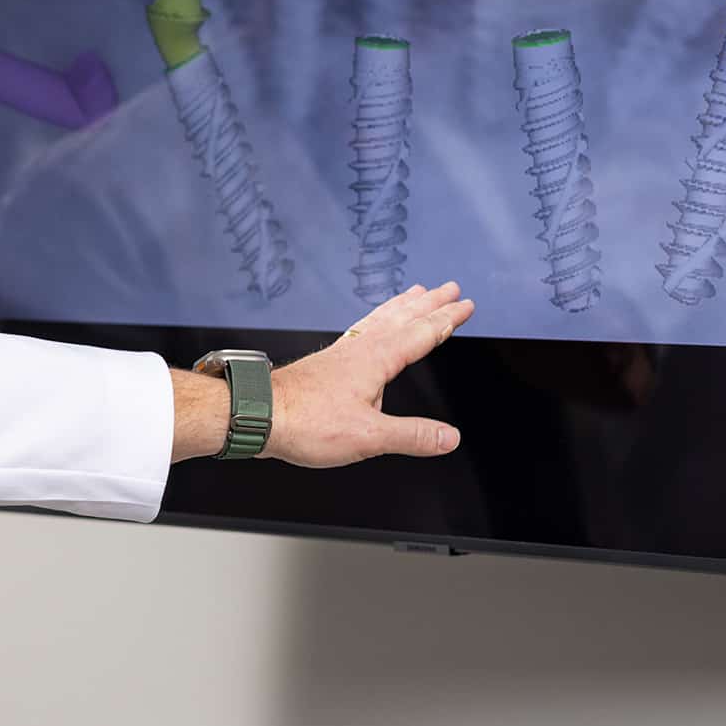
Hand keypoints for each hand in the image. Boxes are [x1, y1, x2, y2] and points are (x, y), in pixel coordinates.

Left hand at [262, 282, 472, 466]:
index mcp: (376, 360)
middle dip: (428, 303)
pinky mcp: (328, 360)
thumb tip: (449, 437)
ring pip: (380, 319)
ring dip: (402, 305)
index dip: (446, 319)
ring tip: (416, 293)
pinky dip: (377, 319)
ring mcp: (342, 352)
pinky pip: (362, 328)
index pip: (421, 334)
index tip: (465, 304)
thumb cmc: (307, 422)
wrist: (259, 412)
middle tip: (449, 288)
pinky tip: (373, 326)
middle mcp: (359, 348)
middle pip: (402, 317)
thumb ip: (412, 436)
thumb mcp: (369, 436)